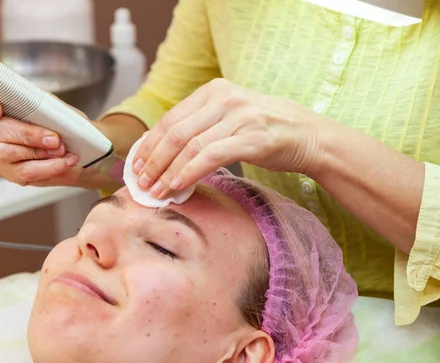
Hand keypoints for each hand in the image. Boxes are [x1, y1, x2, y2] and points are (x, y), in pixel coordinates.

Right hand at [0, 97, 81, 186]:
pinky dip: (49, 166)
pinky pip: (25, 172)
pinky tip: (65, 161)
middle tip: (54, 138)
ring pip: (8, 153)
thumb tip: (34, 102)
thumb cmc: (60, 124)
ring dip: (40, 151)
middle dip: (27, 134)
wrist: (78, 148)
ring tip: (62, 150)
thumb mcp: (51, 105)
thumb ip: (38, 101)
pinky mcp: (11, 174)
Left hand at [131, 78, 323, 198]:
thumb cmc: (262, 129)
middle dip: (153, 160)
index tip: (136, 164)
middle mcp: (224, 99)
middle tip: (141, 182)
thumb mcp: (227, 117)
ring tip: (156, 190)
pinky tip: (178, 185)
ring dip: (167, 171)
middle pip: (175, 132)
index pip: (170, 118)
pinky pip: (211, 157)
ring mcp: (239, 117)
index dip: (149, 144)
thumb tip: (159, 150)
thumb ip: (198, 126)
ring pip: (190, 145)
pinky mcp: (252, 139)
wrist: (306, 133)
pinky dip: (190, 172)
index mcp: (213, 91)